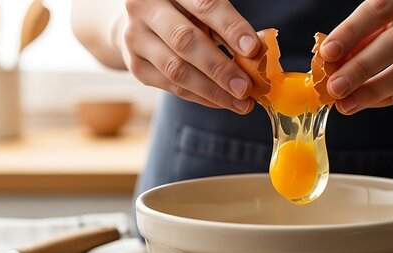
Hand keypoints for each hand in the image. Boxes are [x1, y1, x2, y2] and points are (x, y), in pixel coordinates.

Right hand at [119, 0, 260, 113]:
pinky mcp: (136, 65)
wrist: (145, 21)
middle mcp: (145, 8)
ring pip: (176, 69)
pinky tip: (222, 102)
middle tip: (246, 87)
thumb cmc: (186, 11)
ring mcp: (135, 38)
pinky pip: (171, 86)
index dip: (230, 27)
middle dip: (219, 68)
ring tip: (241, 103)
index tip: (252, 49)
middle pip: (185, 41)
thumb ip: (227, 25)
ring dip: (212, 90)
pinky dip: (201, 97)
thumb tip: (257, 52)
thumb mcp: (204, 9)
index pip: (204, 4)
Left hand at [320, 0, 392, 113]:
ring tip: (345, 103)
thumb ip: (373, 29)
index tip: (328, 52)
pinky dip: (392, 97)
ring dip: (373, 90)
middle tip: (333, 86)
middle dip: (361, 67)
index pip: (384, 5)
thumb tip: (333, 58)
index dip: (353, 30)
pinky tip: (369, 102)